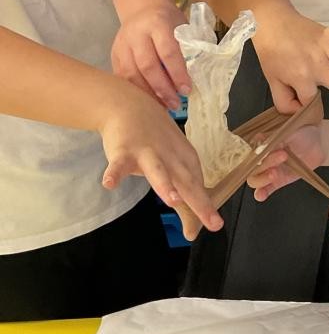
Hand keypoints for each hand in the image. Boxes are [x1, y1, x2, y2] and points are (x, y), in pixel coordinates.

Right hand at [98, 87, 222, 237]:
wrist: (129, 105)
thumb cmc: (156, 139)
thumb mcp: (175, 163)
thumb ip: (183, 194)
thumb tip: (195, 228)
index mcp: (186, 160)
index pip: (198, 187)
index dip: (205, 207)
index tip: (214, 225)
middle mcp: (171, 158)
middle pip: (186, 183)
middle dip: (200, 203)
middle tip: (213, 223)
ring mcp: (147, 153)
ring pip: (157, 171)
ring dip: (165, 185)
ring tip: (172, 201)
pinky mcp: (123, 151)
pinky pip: (118, 165)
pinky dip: (114, 173)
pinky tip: (109, 184)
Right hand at [111, 2, 189, 110]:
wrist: (143, 9)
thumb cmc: (169, 22)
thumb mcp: (182, 27)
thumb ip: (187, 48)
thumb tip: (197, 79)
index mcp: (158, 24)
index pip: (168, 52)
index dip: (178, 73)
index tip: (187, 90)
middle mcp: (137, 34)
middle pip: (148, 66)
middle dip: (163, 88)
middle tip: (175, 103)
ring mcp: (122, 45)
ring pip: (131, 75)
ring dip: (148, 94)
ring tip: (163, 107)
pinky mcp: (114, 55)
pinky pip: (122, 78)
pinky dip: (135, 93)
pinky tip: (148, 102)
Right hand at [247, 126, 323, 201]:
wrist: (319, 141)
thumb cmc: (302, 131)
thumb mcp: (288, 129)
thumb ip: (274, 136)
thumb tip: (258, 138)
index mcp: (260, 145)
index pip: (248, 153)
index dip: (251, 155)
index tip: (262, 152)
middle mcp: (262, 158)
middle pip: (251, 168)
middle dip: (264, 164)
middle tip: (282, 156)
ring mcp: (269, 170)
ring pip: (255, 180)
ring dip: (262, 179)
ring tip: (275, 174)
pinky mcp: (279, 181)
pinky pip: (266, 189)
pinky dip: (262, 193)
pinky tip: (261, 195)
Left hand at [253, 7, 328, 114]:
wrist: (269, 22)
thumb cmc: (270, 52)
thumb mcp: (272, 81)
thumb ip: (284, 101)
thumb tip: (298, 112)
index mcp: (302, 77)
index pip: (311, 100)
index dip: (306, 105)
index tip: (301, 101)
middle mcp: (316, 63)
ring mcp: (323, 47)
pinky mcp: (327, 34)